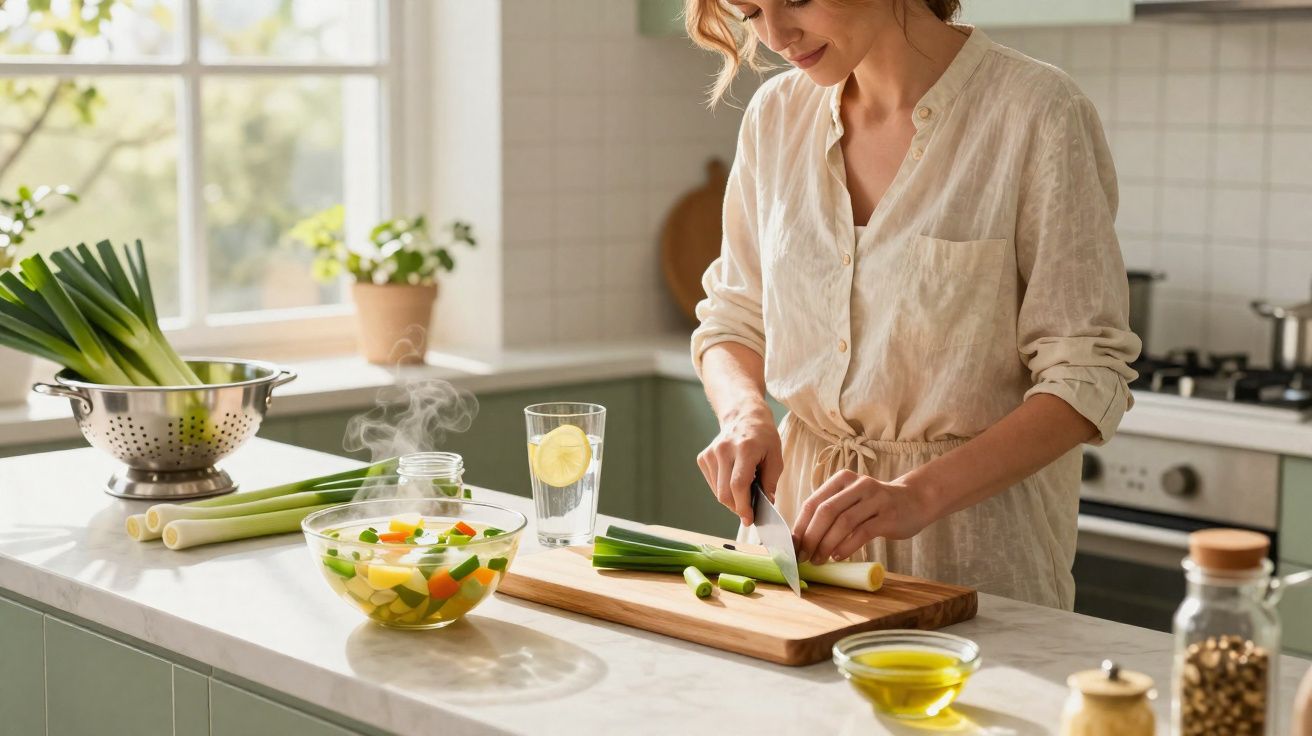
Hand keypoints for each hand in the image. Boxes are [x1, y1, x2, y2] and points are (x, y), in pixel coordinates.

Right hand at [697, 402, 781, 525]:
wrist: (743, 415)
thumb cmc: (763, 436)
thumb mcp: (776, 457)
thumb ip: (771, 482)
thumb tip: (766, 505)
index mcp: (744, 449)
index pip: (738, 484)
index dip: (743, 506)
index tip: (749, 519)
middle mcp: (724, 450)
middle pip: (724, 492)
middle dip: (737, 508)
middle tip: (748, 512)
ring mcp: (711, 453)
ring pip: (717, 491)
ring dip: (731, 499)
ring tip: (744, 491)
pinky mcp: (703, 457)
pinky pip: (713, 484)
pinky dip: (723, 489)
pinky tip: (733, 480)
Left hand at [791, 469, 937, 564]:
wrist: (915, 500)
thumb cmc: (876, 504)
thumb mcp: (852, 498)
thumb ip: (831, 511)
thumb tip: (802, 538)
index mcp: (843, 479)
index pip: (813, 502)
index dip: (800, 525)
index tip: (792, 545)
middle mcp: (858, 485)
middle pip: (826, 511)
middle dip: (811, 537)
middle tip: (803, 556)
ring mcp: (875, 499)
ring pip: (843, 522)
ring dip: (826, 544)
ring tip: (818, 559)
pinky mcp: (888, 516)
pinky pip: (862, 532)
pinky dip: (846, 547)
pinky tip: (837, 556)